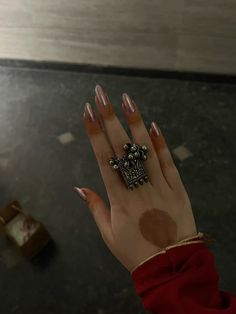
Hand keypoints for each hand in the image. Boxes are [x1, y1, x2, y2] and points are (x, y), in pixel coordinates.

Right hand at [78, 85, 196, 271]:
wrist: (170, 264)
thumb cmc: (135, 250)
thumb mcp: (108, 234)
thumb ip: (95, 207)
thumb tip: (79, 187)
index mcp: (118, 197)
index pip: (103, 158)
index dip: (94, 133)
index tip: (87, 111)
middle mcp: (137, 186)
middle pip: (121, 146)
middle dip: (109, 118)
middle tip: (101, 94)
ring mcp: (160, 184)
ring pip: (145, 149)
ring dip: (135, 122)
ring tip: (126, 99)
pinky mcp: (177, 187)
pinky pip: (168, 162)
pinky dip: (160, 143)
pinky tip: (153, 125)